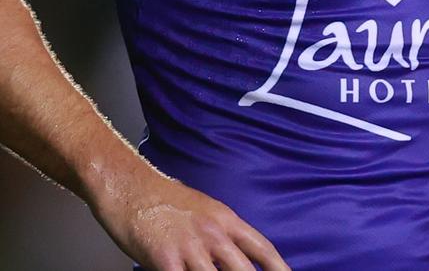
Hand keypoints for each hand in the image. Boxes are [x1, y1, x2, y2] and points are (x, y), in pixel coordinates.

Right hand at [90, 163, 290, 270]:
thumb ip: (221, 233)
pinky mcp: (166, 260)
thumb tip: (235, 257)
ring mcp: (191, 248)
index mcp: (225, 219)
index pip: (262, 248)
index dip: (279, 268)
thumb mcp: (203, 209)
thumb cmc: (163, 198)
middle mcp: (214, 233)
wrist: (129, 185)